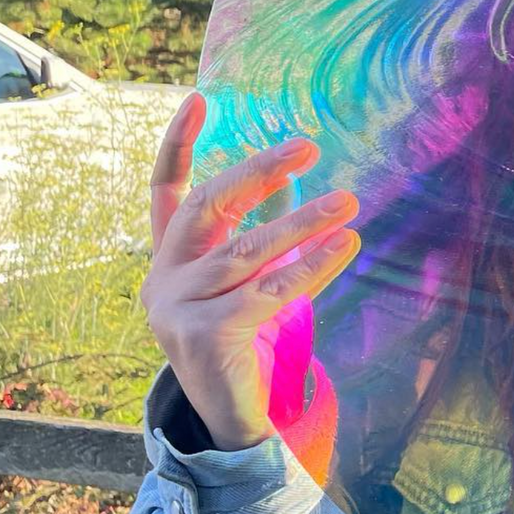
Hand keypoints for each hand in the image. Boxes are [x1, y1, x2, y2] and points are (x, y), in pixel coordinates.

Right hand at [140, 92, 361, 449]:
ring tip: (349, 202)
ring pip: (246, 251)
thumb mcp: (244, 281)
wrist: (228, 416)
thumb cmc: (243, 337)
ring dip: (302, 222)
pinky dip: (310, 267)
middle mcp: (164, 277)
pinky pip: (268, 292)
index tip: (199, 97)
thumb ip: (261, 235)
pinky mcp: (205, 337)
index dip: (178, 143)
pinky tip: (344, 246)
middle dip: (258, 171)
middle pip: (209, 206)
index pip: (167, 189)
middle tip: (307, 147)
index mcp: (170, 256)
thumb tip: (303, 183)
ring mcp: (177, 308)